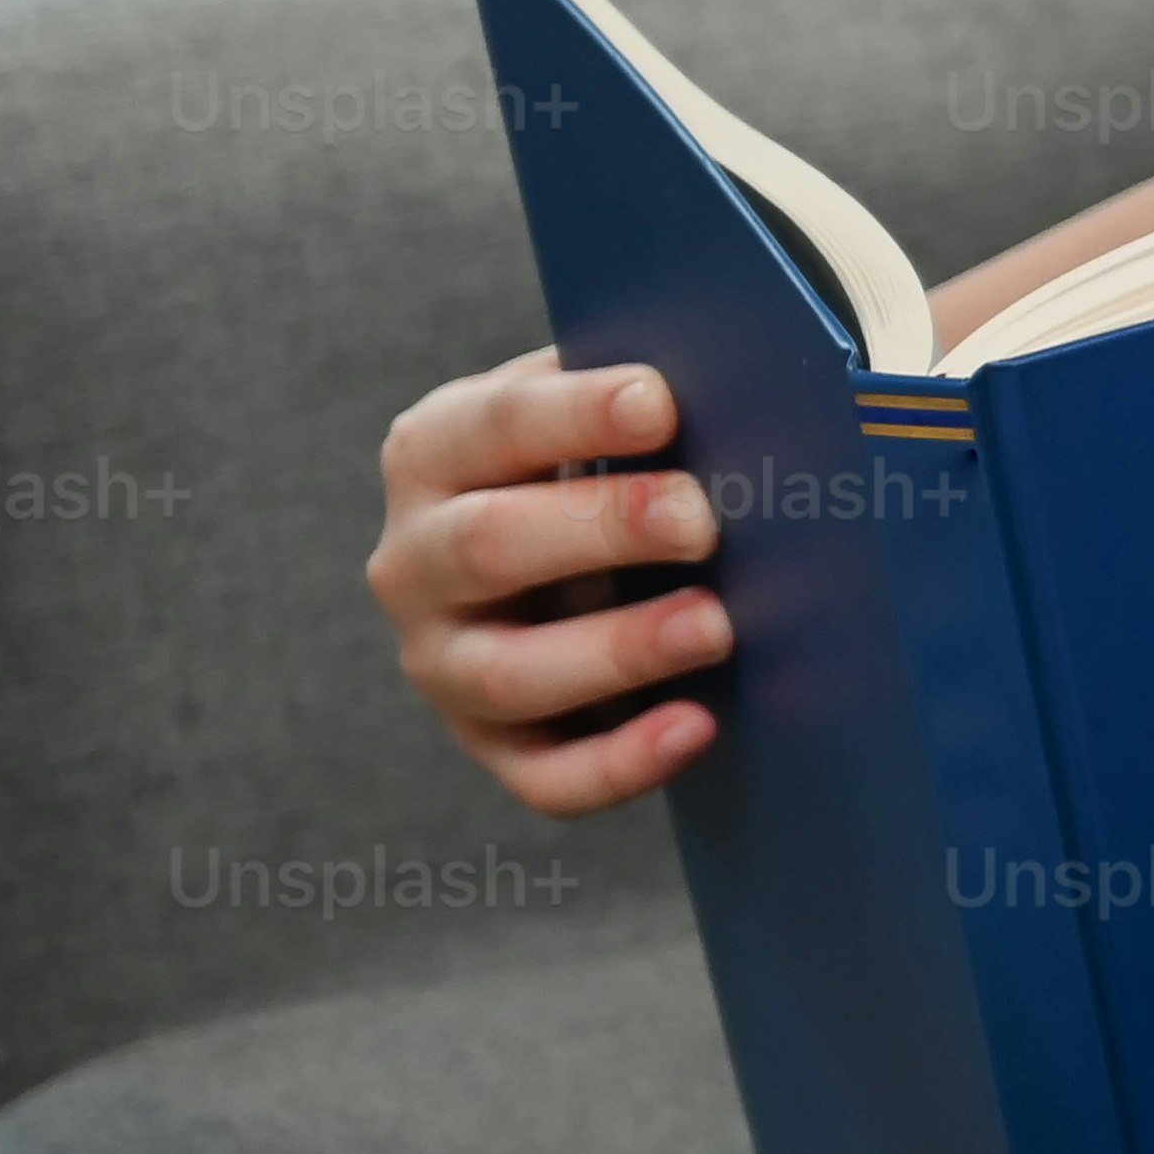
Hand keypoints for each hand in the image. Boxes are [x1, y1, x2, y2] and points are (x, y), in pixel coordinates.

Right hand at [366, 350, 728, 812]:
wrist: (577, 553)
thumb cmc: (602, 461)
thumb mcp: (601, 415)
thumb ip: (641, 397)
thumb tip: (737, 378)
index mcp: (434, 453)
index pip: (492, 426)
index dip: (574, 413)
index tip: (661, 404)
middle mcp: (416, 562)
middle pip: (487, 546)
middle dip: (602, 529)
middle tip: (702, 522)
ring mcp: (443, 663)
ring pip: (508, 674)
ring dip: (616, 650)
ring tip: (715, 625)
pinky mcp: (492, 745)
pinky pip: (546, 775)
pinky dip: (621, 761)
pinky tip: (696, 728)